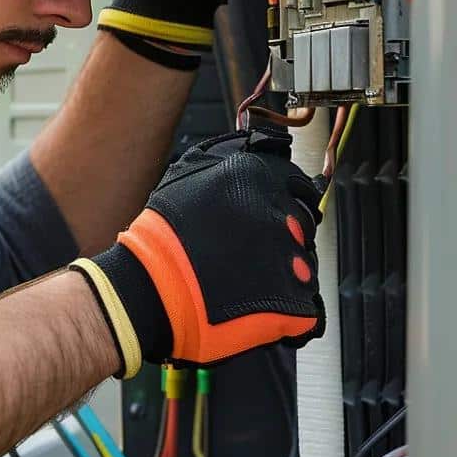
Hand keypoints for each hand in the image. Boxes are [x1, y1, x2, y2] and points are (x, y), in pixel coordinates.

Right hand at [70, 129, 324, 374]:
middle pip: (301, 224)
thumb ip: (225, 163)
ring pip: (303, 263)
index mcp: (258, 179)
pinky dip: (284, 304)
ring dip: (284, 270)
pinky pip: (301, 301)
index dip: (290, 199)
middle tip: (251, 249)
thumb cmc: (161, 237)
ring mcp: (289, 258)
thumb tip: (245, 151)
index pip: (299, 185)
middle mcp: (280, 214)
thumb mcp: (186, 176)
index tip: (284, 208)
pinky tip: (254, 299)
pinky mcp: (293, 299)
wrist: (153, 288)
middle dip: (283, 235)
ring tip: (247, 277)